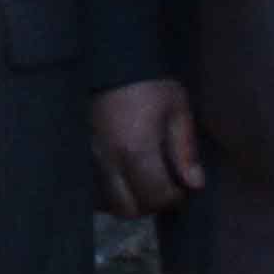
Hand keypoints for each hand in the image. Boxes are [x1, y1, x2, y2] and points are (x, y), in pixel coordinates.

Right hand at [92, 77, 205, 217]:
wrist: (110, 63)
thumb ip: (185, 150)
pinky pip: (92, 191)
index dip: (175, 197)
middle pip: (127, 209)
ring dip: (128, 201)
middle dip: (150, 205)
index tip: (183, 187)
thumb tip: (195, 184)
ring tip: (142, 183)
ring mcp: (88, 160)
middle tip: (163, 188)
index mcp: (135, 150)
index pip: (156, 195)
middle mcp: (108, 161)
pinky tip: (122, 179)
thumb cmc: (149, 86)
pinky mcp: (79, 156)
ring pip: (106, 204)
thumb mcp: (177, 110)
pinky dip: (108, 194)